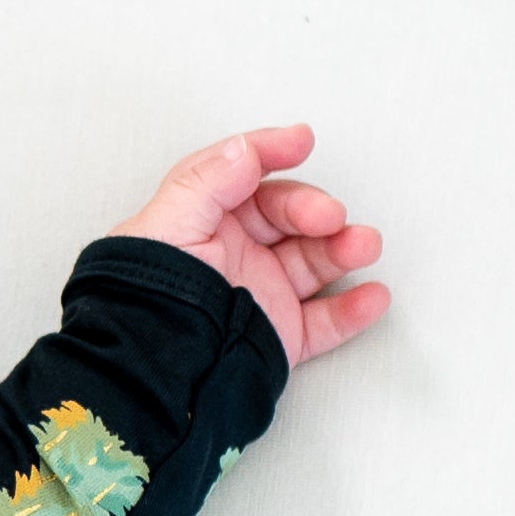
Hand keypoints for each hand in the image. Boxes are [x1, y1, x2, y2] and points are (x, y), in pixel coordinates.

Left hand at [117, 124, 386, 369]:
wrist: (148, 373)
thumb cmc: (142, 300)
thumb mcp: (166, 228)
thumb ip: (206, 182)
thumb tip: (245, 148)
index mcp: (200, 223)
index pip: (241, 177)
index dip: (269, 154)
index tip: (300, 142)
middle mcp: (231, 256)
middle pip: (286, 217)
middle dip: (314, 209)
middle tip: (329, 215)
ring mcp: (258, 295)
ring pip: (313, 262)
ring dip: (344, 250)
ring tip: (363, 245)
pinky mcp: (276, 337)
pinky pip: (324, 322)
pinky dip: (351, 310)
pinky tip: (372, 296)